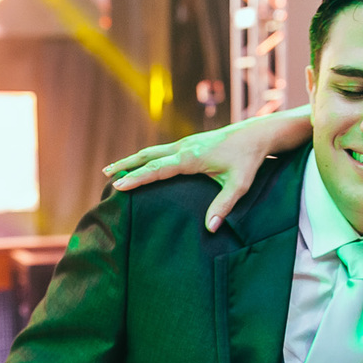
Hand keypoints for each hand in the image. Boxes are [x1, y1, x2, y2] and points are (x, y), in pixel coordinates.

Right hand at [102, 106, 310, 232]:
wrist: (257, 134)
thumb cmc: (249, 160)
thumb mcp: (239, 185)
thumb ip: (224, 206)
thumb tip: (210, 228)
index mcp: (191, 157)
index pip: (157, 168)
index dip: (137, 177)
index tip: (118, 185)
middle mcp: (184, 147)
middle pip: (148, 156)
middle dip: (126, 166)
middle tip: (105, 176)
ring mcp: (185, 143)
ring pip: (152, 151)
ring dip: (132, 160)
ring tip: (113, 169)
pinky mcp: (189, 143)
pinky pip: (161, 151)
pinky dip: (146, 158)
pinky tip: (141, 165)